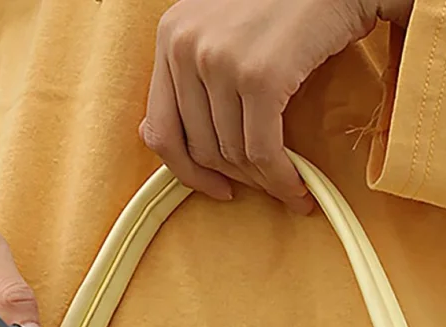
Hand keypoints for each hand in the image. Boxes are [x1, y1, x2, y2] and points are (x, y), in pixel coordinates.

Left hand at [139, 0, 414, 213]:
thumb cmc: (290, 1)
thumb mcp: (221, 25)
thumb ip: (187, 72)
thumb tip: (148, 134)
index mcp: (170, 35)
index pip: (159, 129)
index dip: (184, 171)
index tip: (213, 185)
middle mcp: (185, 46)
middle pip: (197, 147)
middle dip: (232, 179)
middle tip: (261, 189)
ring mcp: (220, 61)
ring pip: (231, 153)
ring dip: (261, 182)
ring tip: (285, 187)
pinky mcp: (260, 76)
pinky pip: (262, 151)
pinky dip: (280, 178)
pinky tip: (297, 186)